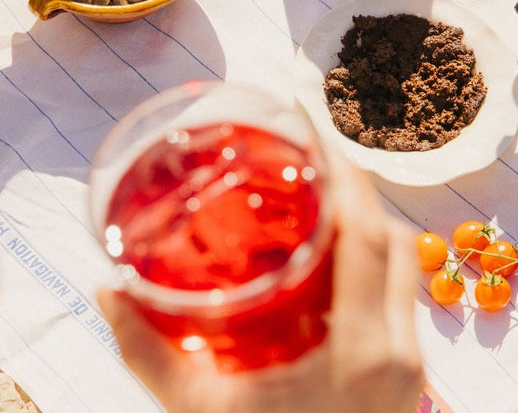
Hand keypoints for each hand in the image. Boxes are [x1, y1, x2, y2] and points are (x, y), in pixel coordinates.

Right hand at [98, 156, 424, 412]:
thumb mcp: (199, 412)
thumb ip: (147, 352)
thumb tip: (105, 290)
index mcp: (360, 351)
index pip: (366, 234)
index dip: (345, 174)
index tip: (314, 132)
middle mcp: (399, 352)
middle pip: (394, 235)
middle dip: (356, 186)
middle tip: (310, 156)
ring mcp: (412, 367)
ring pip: (406, 261)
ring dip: (369, 219)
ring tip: (321, 195)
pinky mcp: (410, 376)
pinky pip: (403, 290)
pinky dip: (375, 255)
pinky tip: (334, 254)